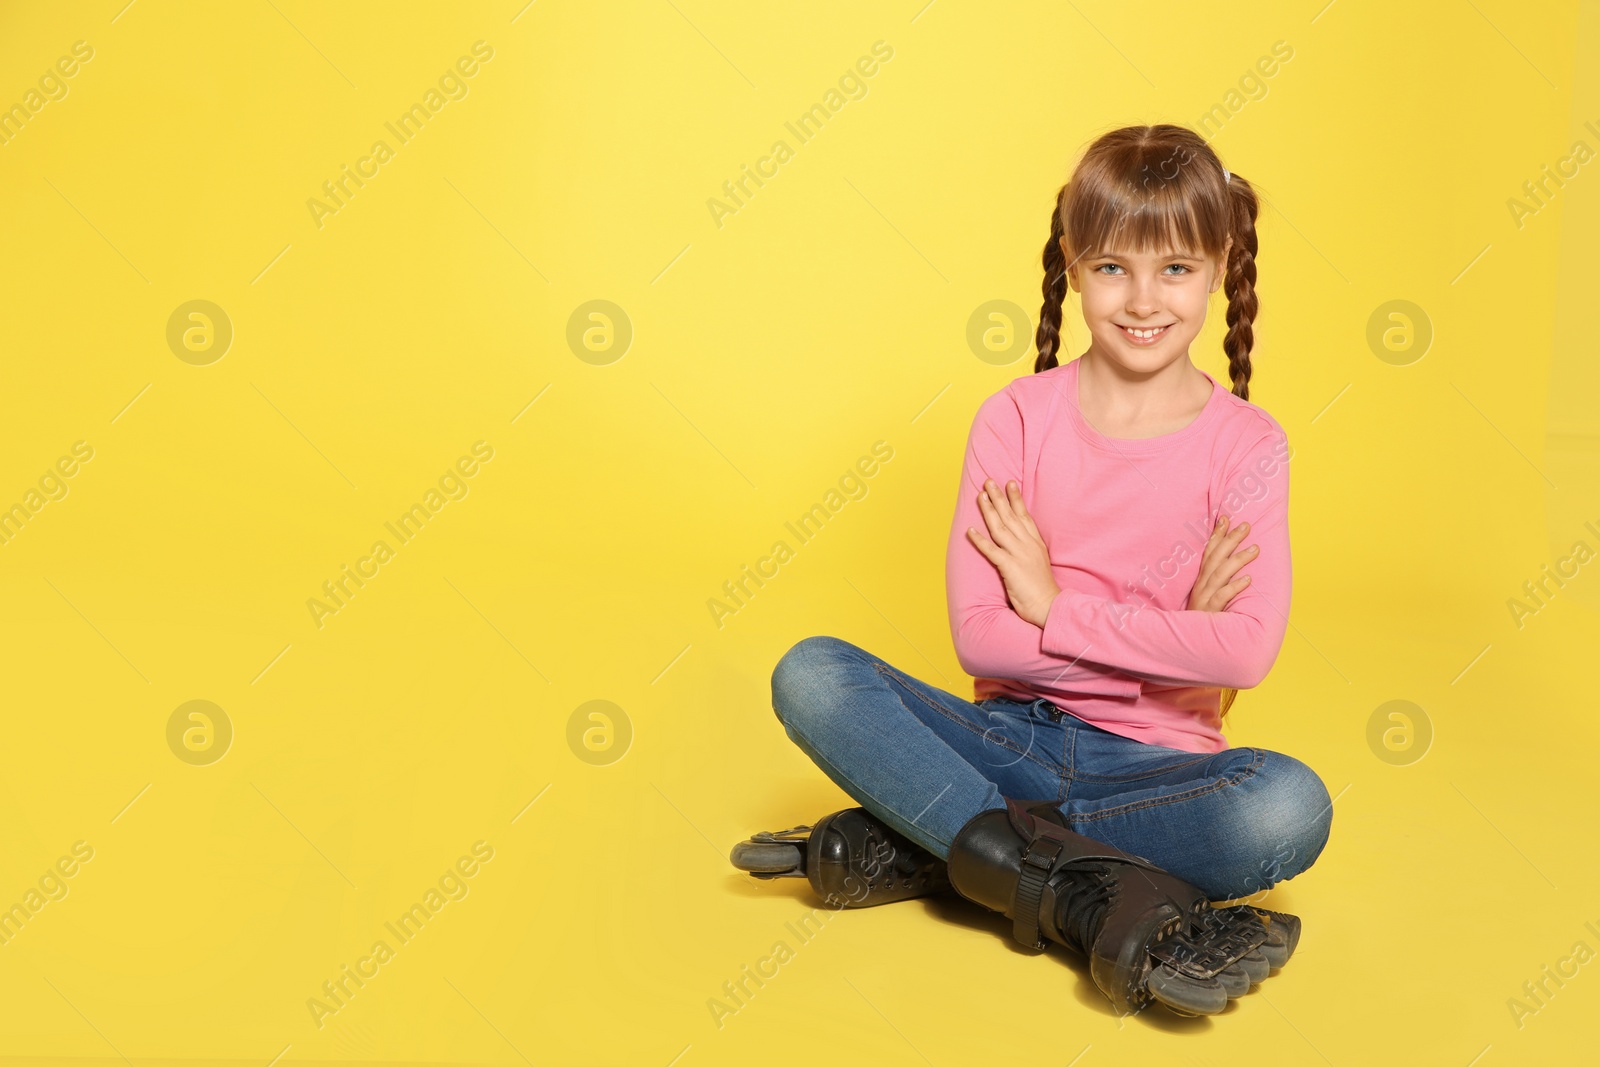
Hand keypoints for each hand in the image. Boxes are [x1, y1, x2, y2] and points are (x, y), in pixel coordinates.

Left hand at [967, 478, 1058, 627]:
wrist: (1049, 606)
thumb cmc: (1042, 589)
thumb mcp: (1040, 562)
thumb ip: (1030, 549)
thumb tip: (1022, 541)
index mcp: (1035, 543)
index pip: (1024, 516)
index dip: (1016, 499)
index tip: (1010, 483)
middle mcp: (1028, 545)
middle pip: (1011, 516)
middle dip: (999, 497)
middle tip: (989, 481)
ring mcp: (1019, 555)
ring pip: (1000, 528)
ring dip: (989, 510)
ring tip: (980, 495)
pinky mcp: (1010, 567)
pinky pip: (992, 551)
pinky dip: (980, 540)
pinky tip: (970, 530)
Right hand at [1188, 513, 1256, 611]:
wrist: (1186, 642)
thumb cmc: (1201, 618)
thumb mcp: (1204, 596)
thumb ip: (1214, 580)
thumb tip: (1229, 564)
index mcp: (1200, 579)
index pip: (1208, 552)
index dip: (1216, 534)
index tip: (1225, 518)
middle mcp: (1201, 585)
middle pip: (1215, 558)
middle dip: (1230, 540)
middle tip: (1246, 526)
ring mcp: (1204, 598)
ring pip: (1220, 574)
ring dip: (1238, 560)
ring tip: (1255, 549)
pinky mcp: (1210, 612)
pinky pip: (1222, 597)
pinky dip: (1234, 587)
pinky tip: (1248, 579)